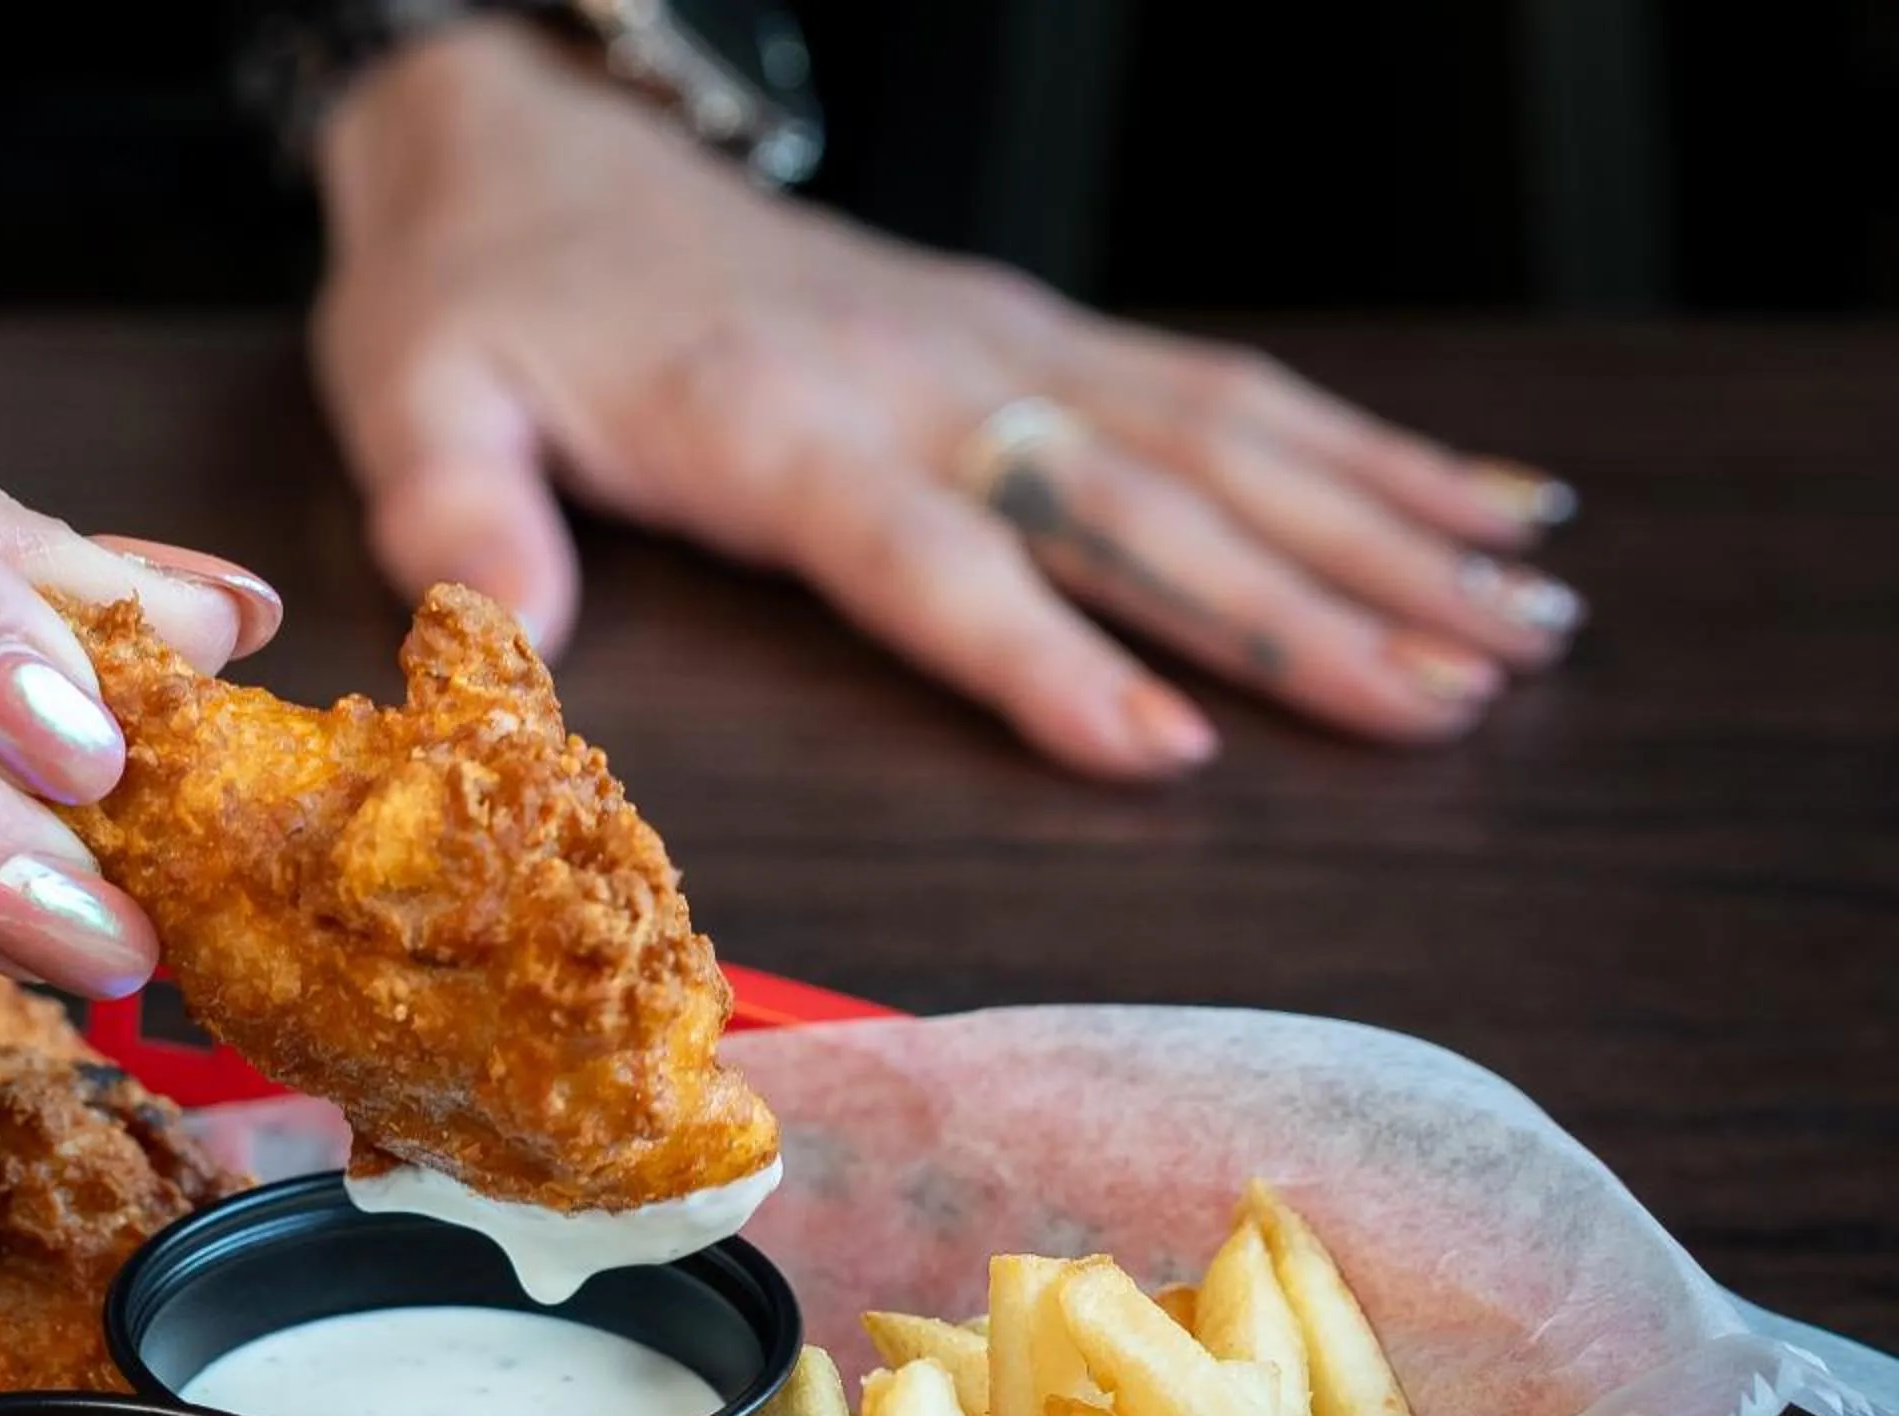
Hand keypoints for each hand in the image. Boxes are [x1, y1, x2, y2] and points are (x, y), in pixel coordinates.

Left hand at [312, 21, 1582, 779]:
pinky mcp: (1026, 334)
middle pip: (1134, 505)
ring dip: (1379, 529)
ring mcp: (995, 348)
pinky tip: (1475, 495)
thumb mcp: (413, 398)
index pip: (933, 557)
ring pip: (1221, 439)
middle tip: (1456, 694)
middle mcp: (921, 380)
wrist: (525, 146)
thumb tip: (506, 633)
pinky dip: (1361, 444)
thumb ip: (457, 512)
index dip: (1045, 656)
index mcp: (779, 426)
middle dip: (1303, 606)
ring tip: (1528, 614)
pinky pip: (1218, 385)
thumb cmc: (477, 296)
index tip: (1169, 744)